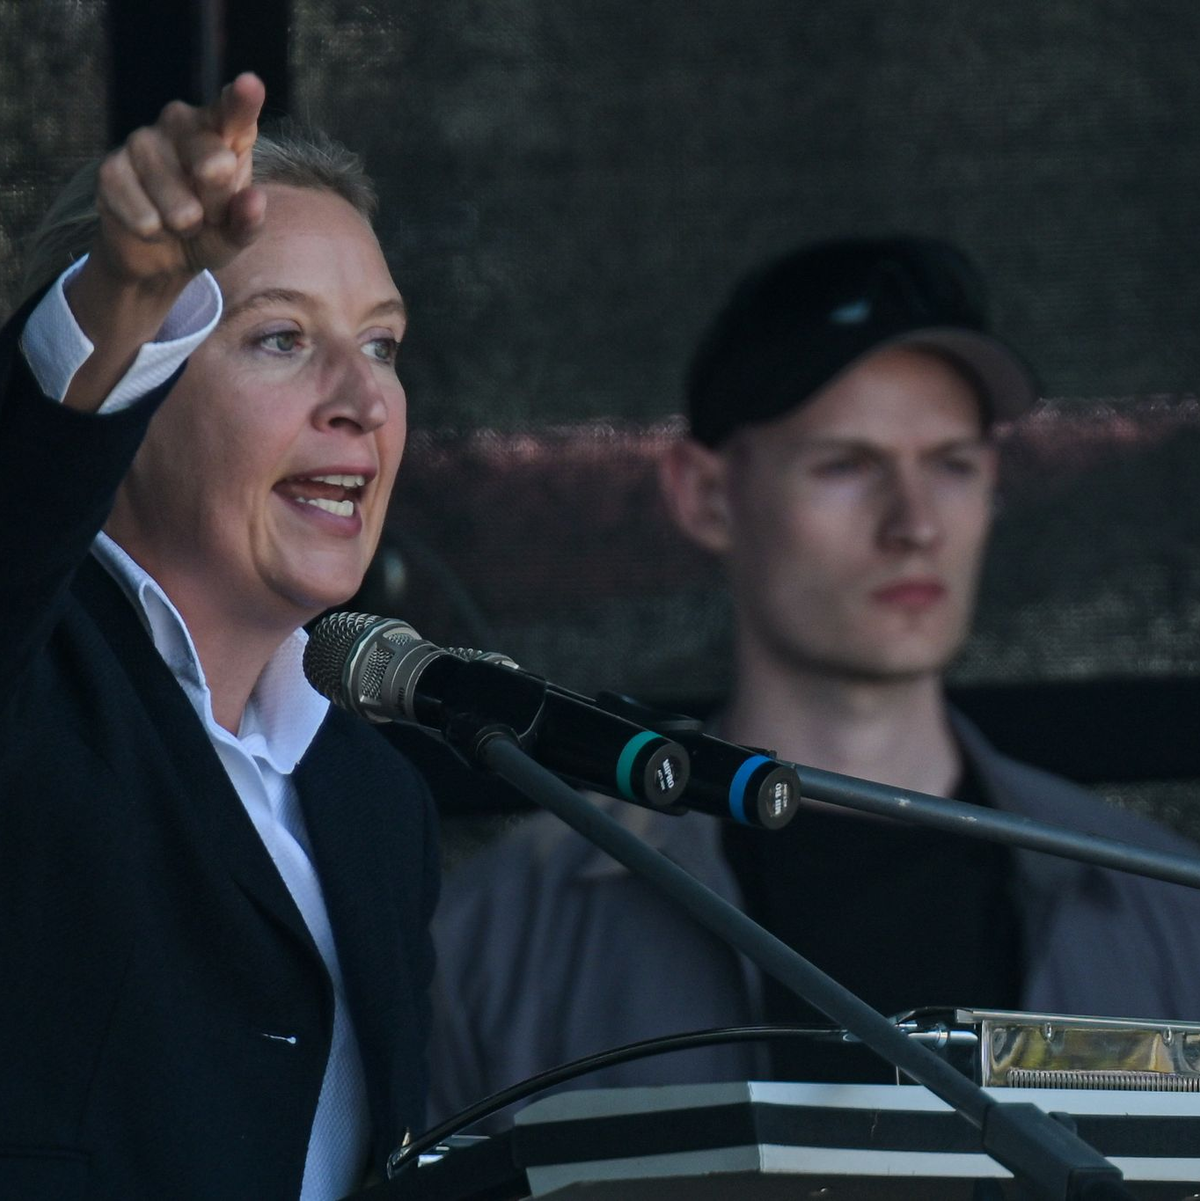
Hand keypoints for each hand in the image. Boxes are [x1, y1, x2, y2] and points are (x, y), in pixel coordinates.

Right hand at [59, 74, 267, 411]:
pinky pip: (142, 212)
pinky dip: (152, 232)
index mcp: (221, 133)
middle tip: (209, 213)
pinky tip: (152, 226)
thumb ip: (249, 221)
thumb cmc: (209, 234)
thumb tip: (255, 200)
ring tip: (181, 223)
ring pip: (174, 196)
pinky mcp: (111, 167)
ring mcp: (143, 141)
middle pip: (210, 158)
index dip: (241, 102)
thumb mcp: (235, 235)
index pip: (233, 113)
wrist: (158, 258)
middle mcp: (181, 125)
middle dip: (216, 200)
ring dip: (182, 224)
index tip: (250, 86)